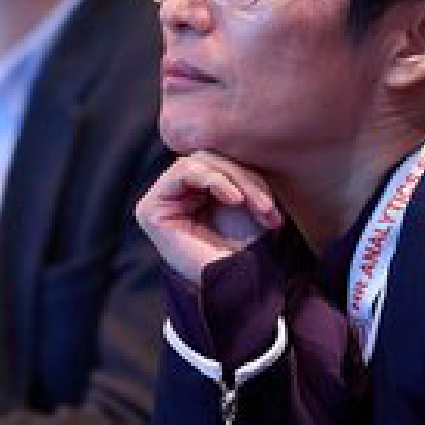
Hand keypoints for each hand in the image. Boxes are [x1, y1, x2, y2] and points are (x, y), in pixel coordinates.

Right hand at [137, 151, 281, 283]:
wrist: (235, 287)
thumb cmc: (245, 252)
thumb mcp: (250, 202)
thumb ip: (242, 172)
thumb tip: (251, 137)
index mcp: (197, 193)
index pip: (220, 164)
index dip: (249, 178)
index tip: (273, 210)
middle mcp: (175, 195)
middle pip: (211, 160)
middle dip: (246, 180)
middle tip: (268, 209)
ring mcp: (161, 201)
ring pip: (201, 162)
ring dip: (235, 181)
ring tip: (258, 208)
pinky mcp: (151, 208)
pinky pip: (184, 172)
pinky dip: (214, 179)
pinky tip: (234, 199)